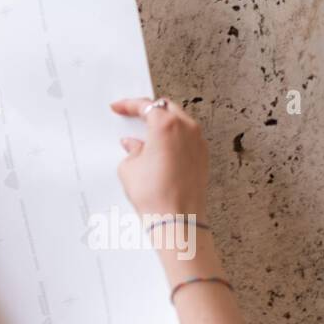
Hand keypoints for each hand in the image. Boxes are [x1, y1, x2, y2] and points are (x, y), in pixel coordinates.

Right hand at [111, 97, 209, 218]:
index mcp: (166, 125)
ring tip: (147, 136)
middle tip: (134, 116)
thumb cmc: (155, 195)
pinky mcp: (203, 156)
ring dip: (163, 124)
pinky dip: (174, 139)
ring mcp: (198, 142)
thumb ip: (131, 150)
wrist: (176, 218)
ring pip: (180, 122)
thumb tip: (133, 146)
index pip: (146, 105)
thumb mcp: (129, 168)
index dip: (129, 105)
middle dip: (150, 110)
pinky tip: (160, 151)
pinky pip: (187, 139)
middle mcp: (187, 129)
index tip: (120, 107)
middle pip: (167, 108)